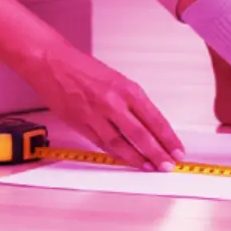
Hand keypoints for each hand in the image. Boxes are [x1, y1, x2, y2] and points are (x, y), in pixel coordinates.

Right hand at [21, 44, 184, 170]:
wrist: (53, 63)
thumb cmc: (82, 68)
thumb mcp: (117, 79)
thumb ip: (131, 101)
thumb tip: (148, 123)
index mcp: (126, 89)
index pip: (154, 118)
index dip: (168, 138)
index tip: (177, 149)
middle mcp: (113, 103)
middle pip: (141, 134)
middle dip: (158, 153)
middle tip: (168, 165)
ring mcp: (96, 115)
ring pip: (121, 144)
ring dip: (138, 159)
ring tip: (150, 167)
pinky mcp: (80, 124)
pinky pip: (102, 144)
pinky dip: (116, 154)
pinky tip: (126, 160)